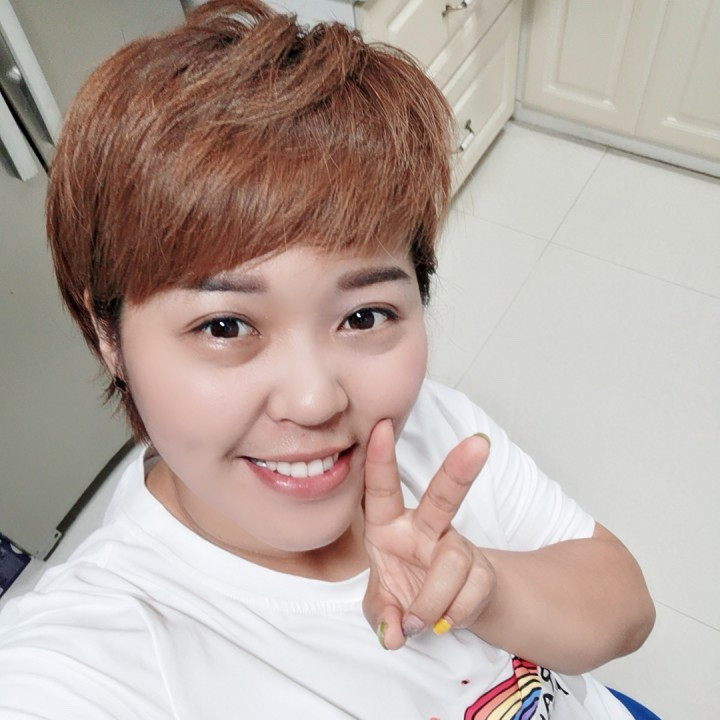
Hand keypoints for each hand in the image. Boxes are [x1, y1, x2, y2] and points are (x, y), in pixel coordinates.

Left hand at [362, 419, 492, 649]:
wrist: (447, 609)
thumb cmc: (403, 590)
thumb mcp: (382, 603)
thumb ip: (381, 616)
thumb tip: (395, 633)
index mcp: (389, 525)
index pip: (381, 490)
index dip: (381, 460)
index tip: (381, 426)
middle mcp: (425, 528)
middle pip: (444, 496)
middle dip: (459, 470)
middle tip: (479, 444)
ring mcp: (455, 546)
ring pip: (453, 561)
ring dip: (433, 599)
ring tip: (421, 619)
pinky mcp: (481, 570)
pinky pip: (474, 590)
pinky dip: (454, 613)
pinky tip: (444, 620)